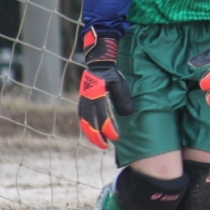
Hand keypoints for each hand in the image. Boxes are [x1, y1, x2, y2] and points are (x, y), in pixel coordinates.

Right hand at [77, 28, 134, 148]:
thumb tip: (127, 115)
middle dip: (96, 136)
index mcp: (96, 93)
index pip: (102, 115)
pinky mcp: (82, 101)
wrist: (98, 63)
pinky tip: (94, 134)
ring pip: (83, 121)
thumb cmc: (110, 73)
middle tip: (105, 146)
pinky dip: (87, 127)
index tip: (116, 137)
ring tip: (100, 143)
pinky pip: (83, 117)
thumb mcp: (119, 83)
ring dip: (90, 133)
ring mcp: (83, 100)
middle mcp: (87, 98)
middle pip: (88, 122)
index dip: (108, 128)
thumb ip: (123, 98)